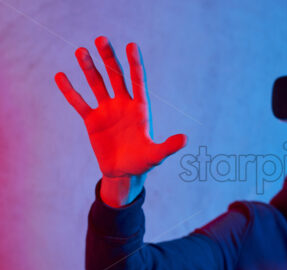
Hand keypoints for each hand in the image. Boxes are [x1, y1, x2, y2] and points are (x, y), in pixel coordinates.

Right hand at [54, 36, 186, 177]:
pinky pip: (79, 102)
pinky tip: (60, 76)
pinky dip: (70, 90)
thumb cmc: (143, 162)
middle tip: (101, 39)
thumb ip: (168, 146)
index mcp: (140, 108)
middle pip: (116, 76)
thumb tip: (185, 139)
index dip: (135, 64)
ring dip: (89, 68)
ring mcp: (107, 110)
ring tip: (81, 51)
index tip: (131, 45)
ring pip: (97, 84)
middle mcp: (123, 104)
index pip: (137, 81)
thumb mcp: (156, 155)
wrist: (124, 172)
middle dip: (109, 58)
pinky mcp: (92, 120)